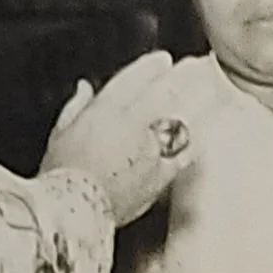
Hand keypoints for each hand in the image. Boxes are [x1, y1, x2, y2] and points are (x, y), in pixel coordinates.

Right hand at [39, 52, 201, 224]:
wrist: (74, 213)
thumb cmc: (62, 176)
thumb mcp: (60, 133)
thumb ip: (76, 107)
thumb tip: (84, 88)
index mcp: (105, 111)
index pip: (135, 78)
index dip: (152, 66)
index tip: (165, 60)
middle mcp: (133, 125)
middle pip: (166, 91)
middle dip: (185, 75)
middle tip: (199, 64)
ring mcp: (151, 150)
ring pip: (183, 117)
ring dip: (200, 100)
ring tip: (213, 88)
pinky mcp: (162, 175)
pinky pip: (186, 152)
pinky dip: (197, 140)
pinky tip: (206, 132)